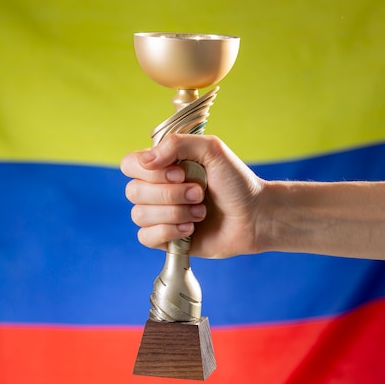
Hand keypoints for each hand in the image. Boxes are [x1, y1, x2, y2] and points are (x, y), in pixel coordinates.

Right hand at [120, 134, 265, 257]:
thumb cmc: (236, 182)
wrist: (255, 216)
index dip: (150, 171)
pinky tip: (190, 230)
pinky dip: (169, 232)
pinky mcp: (164, 239)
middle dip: (171, 194)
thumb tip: (146, 161)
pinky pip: (145, 237)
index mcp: (162, 166)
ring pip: (140, 215)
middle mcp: (155, 190)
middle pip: (133, 192)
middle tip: (200, 193)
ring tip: (200, 212)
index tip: (180, 173)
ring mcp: (158, 215)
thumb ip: (177, 144)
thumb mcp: (211, 150)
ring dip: (175, 213)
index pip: (130, 164)